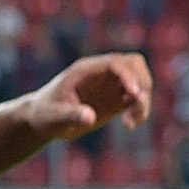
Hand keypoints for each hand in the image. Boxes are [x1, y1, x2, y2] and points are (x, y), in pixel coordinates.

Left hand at [17, 51, 152, 137]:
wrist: (43, 120)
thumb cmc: (45, 116)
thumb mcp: (54, 117)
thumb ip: (70, 115)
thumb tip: (90, 117)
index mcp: (85, 70)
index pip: (115, 62)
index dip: (129, 76)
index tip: (135, 95)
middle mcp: (101, 73)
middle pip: (134, 63)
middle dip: (142, 83)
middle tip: (136, 105)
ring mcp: (110, 85)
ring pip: (140, 80)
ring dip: (144, 99)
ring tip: (132, 121)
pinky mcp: (116, 99)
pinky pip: (137, 98)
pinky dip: (140, 110)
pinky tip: (129, 125)